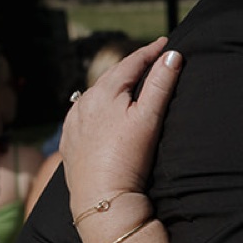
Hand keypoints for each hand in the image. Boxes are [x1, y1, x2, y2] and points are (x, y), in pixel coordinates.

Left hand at [61, 38, 178, 211]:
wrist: (101, 199)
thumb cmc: (127, 157)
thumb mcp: (149, 117)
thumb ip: (160, 83)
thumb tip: (173, 55)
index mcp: (104, 91)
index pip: (131, 63)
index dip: (150, 51)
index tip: (166, 42)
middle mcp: (83, 102)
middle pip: (112, 77)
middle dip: (131, 68)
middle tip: (150, 60)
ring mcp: (73, 122)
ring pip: (95, 96)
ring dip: (113, 88)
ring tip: (128, 86)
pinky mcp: (69, 142)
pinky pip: (84, 116)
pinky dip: (97, 109)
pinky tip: (103, 115)